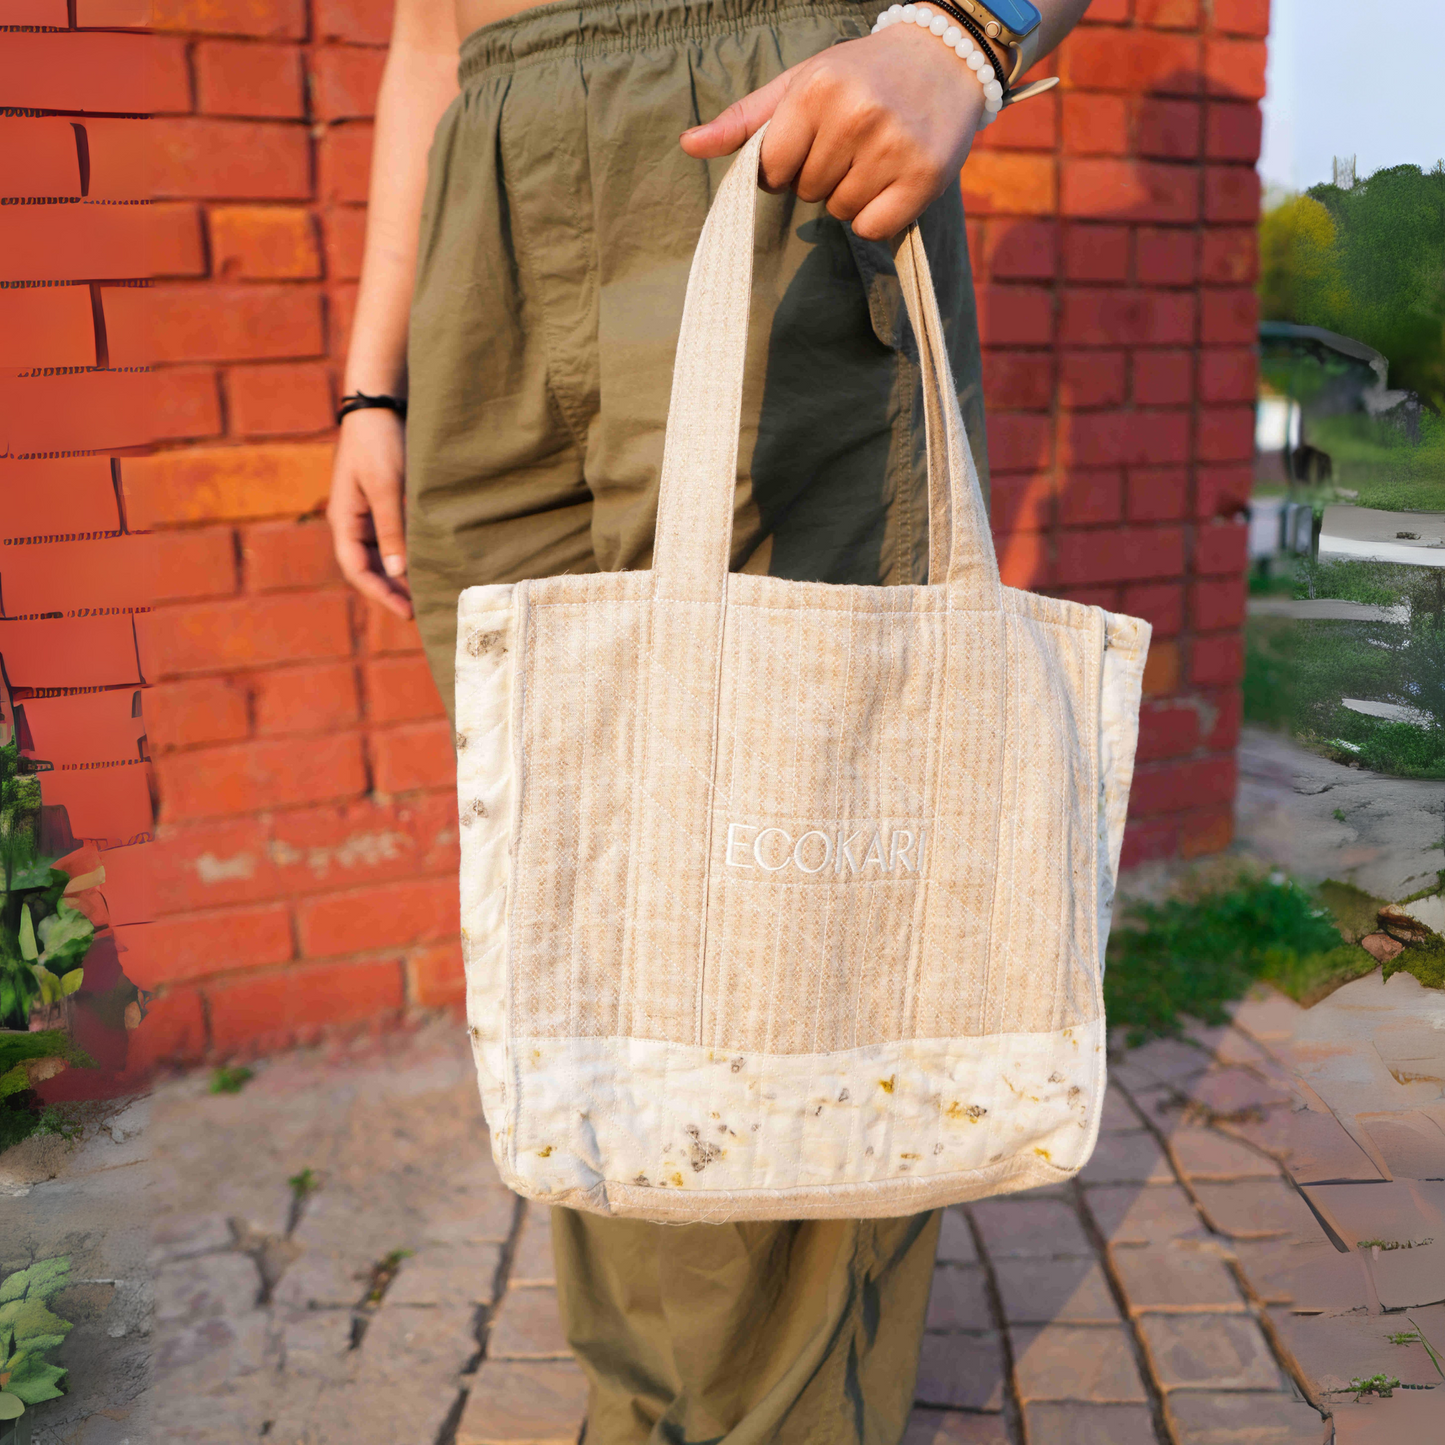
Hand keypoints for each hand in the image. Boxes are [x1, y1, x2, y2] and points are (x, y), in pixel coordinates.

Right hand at [326, 406, 412, 619]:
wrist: (380, 405)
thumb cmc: (380, 443)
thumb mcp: (386, 487)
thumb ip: (392, 529)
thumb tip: (399, 573)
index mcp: (345, 519)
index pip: (358, 569)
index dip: (380, 593)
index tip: (406, 611)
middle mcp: (354, 521)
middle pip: (370, 567)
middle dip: (392, 590)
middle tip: (421, 610)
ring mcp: (369, 513)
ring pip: (384, 555)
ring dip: (402, 574)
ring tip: (428, 592)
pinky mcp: (386, 504)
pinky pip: (395, 538)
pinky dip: (410, 553)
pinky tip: (429, 563)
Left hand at [680, 23, 991, 240]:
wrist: (946, 58)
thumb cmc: (862, 74)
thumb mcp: (801, 83)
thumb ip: (746, 120)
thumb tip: (687, 146)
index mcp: (817, 91)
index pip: (773, 170)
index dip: (787, 166)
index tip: (813, 142)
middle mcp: (855, 117)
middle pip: (806, 193)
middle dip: (821, 177)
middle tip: (852, 144)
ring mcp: (892, 149)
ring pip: (838, 212)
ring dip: (850, 196)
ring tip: (874, 157)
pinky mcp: (923, 179)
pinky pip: (873, 228)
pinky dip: (877, 216)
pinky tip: (891, 181)